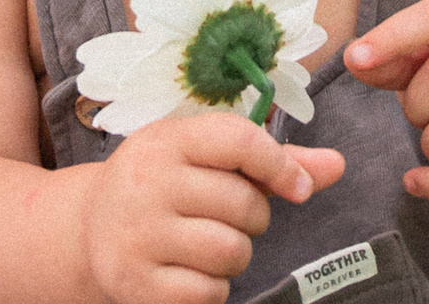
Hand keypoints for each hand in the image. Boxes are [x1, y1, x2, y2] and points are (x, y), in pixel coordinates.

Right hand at [81, 110, 344, 303]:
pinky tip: (191, 272)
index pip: (239, 140)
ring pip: (230, 251)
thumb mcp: (204, 155)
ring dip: (235, 253)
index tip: (298, 187)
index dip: (280, 164)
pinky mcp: (136, 286)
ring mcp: (138, 236)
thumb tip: (338, 165)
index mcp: (167, 140)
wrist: (89, 228)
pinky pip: (208, 293)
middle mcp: (148, 183)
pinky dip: (213, 288)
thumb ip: (271, 160)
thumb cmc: (164, 184)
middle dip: (252, 216)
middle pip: (243, 203)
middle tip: (228, 215)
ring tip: (210, 242)